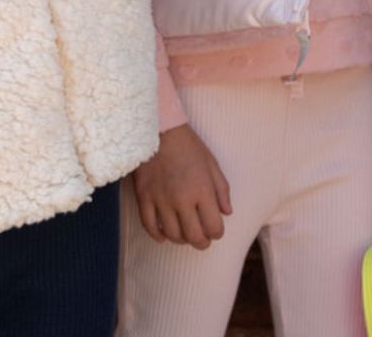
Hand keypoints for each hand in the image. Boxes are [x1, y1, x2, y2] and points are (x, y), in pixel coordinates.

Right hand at [132, 123, 231, 249]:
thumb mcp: (211, 163)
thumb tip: (227, 212)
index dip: (217, 232)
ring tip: (183, 232)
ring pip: (172, 234)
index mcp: (202, 190)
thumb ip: (222, 190)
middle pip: (194, 237)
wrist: (157, 129)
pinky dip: (157, 235)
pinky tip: (163, 235)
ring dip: (181, 239)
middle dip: (201, 242)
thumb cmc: (187, 145)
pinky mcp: (144, 196)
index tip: (214, 228)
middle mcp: (182, 199)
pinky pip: (149, 225)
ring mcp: (161, 199)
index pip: (214, 228)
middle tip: (201, 238)